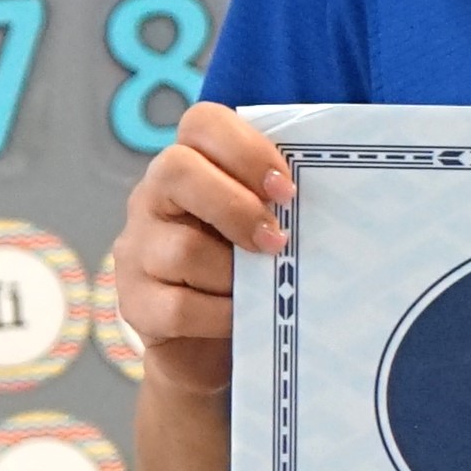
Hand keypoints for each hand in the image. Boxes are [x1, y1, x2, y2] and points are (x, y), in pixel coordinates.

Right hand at [110, 100, 292, 397]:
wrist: (209, 346)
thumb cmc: (246, 273)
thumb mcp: (262, 228)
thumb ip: (279, 206)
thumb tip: (336, 202)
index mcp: (188, 167)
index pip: (201, 123)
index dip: (245, 148)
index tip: (285, 188)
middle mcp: (151, 199)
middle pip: (177, 171)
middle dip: (237, 206)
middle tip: (277, 240)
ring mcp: (135, 249)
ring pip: (183, 248)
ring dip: (233, 273)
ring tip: (262, 288)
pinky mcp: (134, 302)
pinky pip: (179, 306)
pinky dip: (221, 315)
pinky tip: (242, 317)